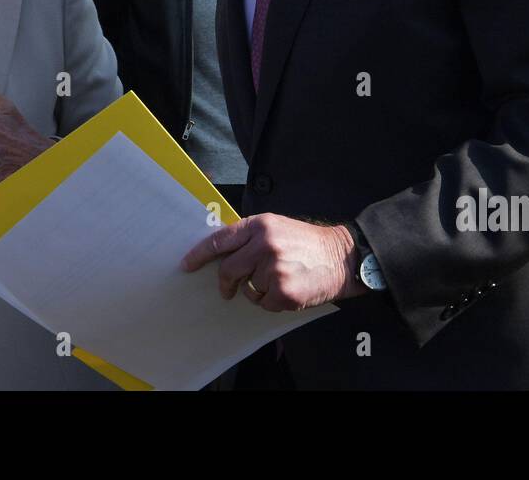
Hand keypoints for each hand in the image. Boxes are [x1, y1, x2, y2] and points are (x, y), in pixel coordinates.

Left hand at [180, 214, 361, 310]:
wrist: (341, 258)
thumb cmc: (307, 243)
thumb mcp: (276, 227)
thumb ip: (250, 236)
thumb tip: (220, 252)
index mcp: (260, 225)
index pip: (220, 240)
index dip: (199, 254)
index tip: (187, 264)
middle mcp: (264, 245)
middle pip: (228, 269)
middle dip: (225, 282)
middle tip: (227, 289)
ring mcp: (273, 270)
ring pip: (247, 288)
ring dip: (257, 289)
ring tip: (280, 279)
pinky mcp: (283, 292)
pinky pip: (263, 303)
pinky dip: (272, 301)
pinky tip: (289, 289)